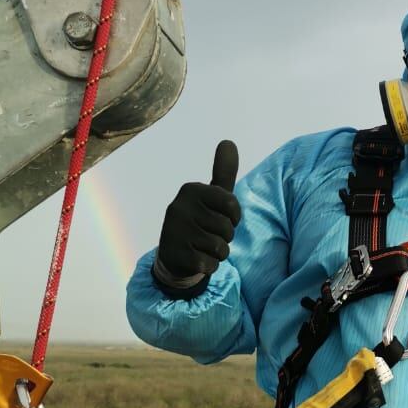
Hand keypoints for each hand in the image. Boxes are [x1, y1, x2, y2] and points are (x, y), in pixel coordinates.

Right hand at [157, 141, 241, 278]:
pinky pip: (211, 264)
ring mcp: (176, 231)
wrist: (173, 257)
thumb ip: (223, 172)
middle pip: (227, 228)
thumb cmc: (199, 222)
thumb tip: (229, 142)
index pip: (232, 204)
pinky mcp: (177, 255)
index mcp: (191, 190)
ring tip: (202, 247)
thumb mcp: (212, 196)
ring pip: (221, 248)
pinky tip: (196, 260)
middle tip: (208, 235)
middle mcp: (179, 207)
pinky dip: (209, 266)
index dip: (233, 217)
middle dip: (225, 237)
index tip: (221, 217)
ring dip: (218, 253)